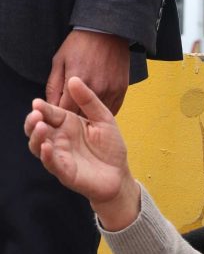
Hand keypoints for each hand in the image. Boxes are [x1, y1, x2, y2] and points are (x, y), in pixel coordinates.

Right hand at [25, 77, 139, 229]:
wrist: (120, 174)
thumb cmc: (110, 147)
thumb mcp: (104, 119)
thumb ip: (89, 101)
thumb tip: (74, 79)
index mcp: (67, 124)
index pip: (49, 113)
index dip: (42, 108)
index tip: (38, 102)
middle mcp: (58, 139)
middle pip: (36, 128)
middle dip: (33, 120)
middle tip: (36, 113)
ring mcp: (59, 155)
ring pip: (38, 145)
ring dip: (36, 136)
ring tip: (40, 126)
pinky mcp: (64, 172)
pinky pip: (50, 163)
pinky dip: (46, 155)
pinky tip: (47, 146)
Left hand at [46, 29, 129, 114]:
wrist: (108, 32)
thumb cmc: (80, 44)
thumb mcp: (59, 61)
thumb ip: (53, 85)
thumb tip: (49, 105)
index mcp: (75, 82)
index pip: (64, 111)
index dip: (59, 116)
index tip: (57, 115)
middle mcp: (94, 89)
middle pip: (81, 116)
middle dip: (74, 118)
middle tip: (69, 116)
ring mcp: (110, 90)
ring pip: (98, 115)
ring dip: (90, 117)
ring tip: (83, 112)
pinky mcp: (121, 90)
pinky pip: (112, 109)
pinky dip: (103, 112)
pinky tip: (97, 109)